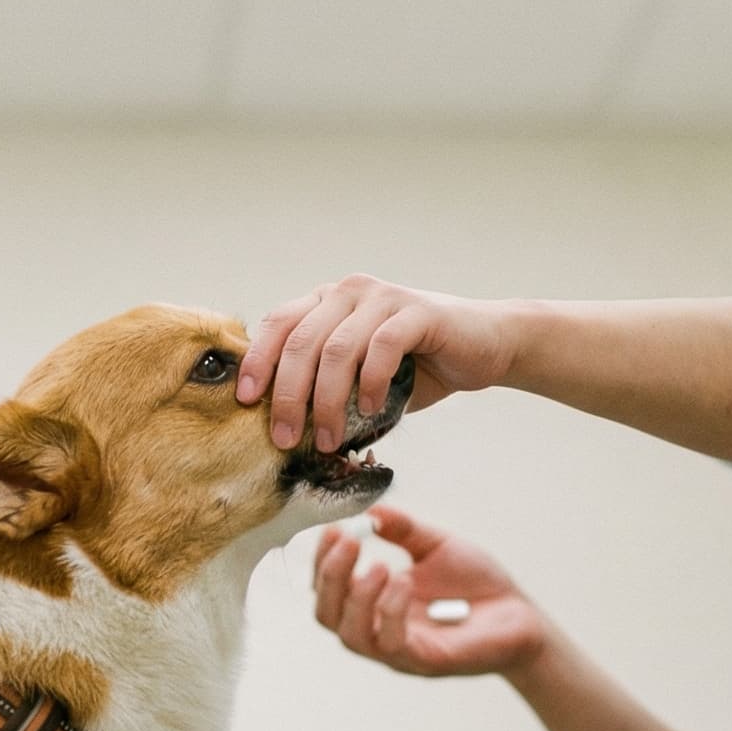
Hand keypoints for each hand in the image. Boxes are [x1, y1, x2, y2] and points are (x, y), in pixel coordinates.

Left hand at [238, 274, 515, 453]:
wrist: (487, 346)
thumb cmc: (419, 366)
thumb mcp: (362, 376)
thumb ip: (327, 386)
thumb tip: (283, 428)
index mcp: (327, 302)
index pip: (278, 325)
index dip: (257, 362)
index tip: (244, 401)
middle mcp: (349, 292)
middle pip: (301, 342)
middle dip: (287, 395)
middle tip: (283, 437)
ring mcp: (383, 298)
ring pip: (337, 349)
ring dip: (326, 401)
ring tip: (327, 438)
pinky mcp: (417, 311)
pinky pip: (381, 347)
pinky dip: (369, 383)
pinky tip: (370, 410)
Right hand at [313, 506, 549, 677]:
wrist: (522, 616)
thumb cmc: (478, 585)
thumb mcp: (437, 546)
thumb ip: (404, 530)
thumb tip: (370, 511)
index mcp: (375, 602)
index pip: (329, 589)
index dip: (323, 560)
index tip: (334, 527)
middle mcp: (379, 629)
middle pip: (328, 615)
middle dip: (330, 577)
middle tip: (349, 541)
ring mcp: (400, 651)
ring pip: (352, 636)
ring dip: (356, 598)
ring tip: (379, 565)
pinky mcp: (425, 662)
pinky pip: (392, 644)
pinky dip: (391, 611)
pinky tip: (404, 582)